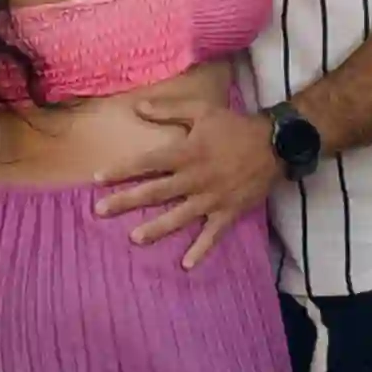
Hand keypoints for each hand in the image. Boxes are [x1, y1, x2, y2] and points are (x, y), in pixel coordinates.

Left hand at [93, 72, 284, 260]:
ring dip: (156, 228)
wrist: (275, 145)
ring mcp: (211, 198)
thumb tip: (138, 107)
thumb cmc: (235, 126)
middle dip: (126, 202)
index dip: (122, 170)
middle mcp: (195, 178)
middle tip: (99, 212)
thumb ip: (169, 109)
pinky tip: (186, 265)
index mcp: (186, 153)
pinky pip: (212, 234)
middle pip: (155, 192)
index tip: (97, 179)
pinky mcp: (228, 212)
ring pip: (179, 216)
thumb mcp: (202, 111)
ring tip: (134, 238)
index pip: (147, 163)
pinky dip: (200, 250)